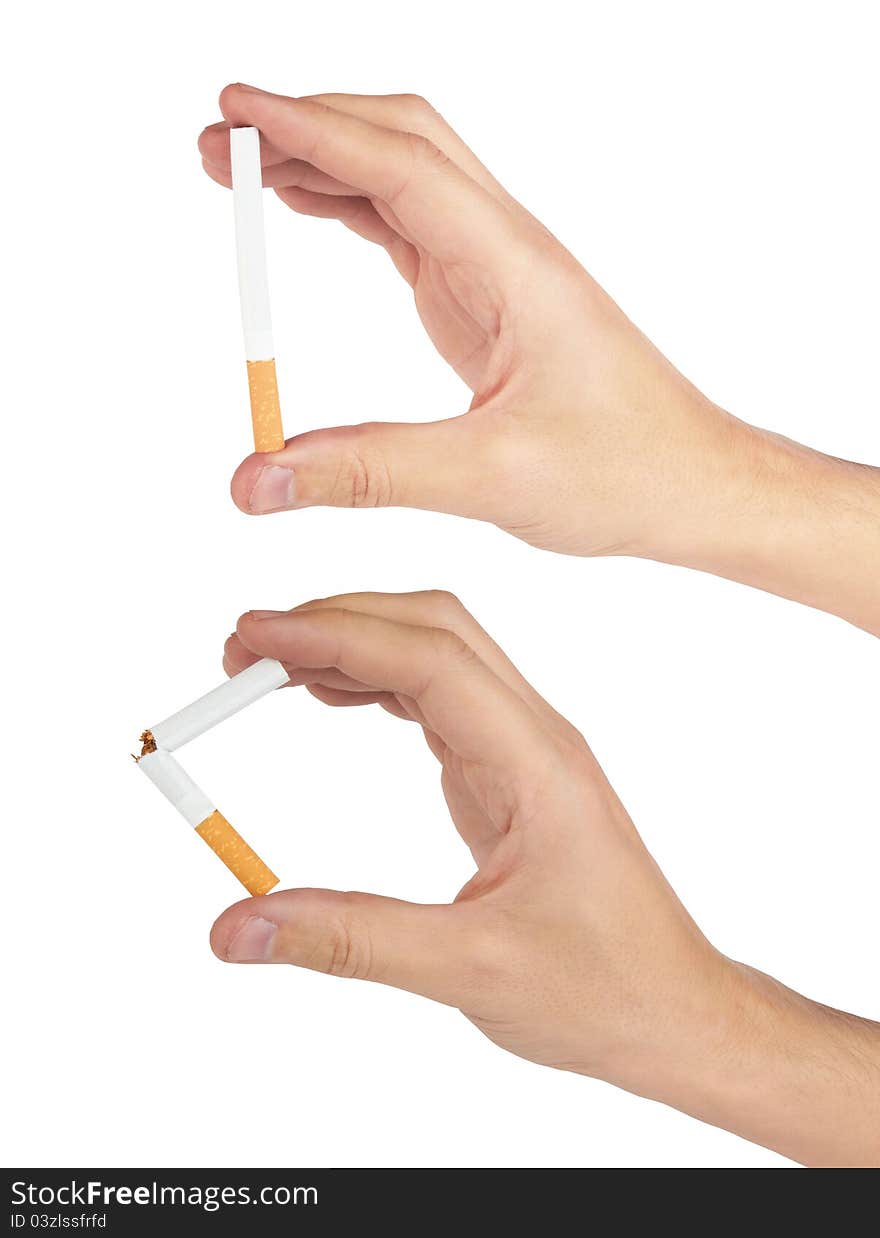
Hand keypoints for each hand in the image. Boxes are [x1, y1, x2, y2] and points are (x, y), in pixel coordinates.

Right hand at [200, 87, 879, 635]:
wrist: (693, 485)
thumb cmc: (626, 471)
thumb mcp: (488, 478)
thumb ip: (366, 472)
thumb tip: (259, 477)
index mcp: (515, 267)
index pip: (400, 165)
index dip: (312, 131)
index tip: (235, 110)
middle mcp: (507, 250)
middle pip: (402, 142)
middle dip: (308, 128)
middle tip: (221, 141)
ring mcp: (499, 272)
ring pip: (404, 179)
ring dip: (325, 162)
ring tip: (242, 170)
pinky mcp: (489, 304)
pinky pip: (412, 230)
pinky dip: (354, 208)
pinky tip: (312, 210)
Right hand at [212, 591, 879, 1164]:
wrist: (677, 1009)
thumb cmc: (604, 989)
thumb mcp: (468, 972)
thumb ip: (348, 940)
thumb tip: (236, 927)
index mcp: (536, 765)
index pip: (430, 660)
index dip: (336, 635)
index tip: (253, 637)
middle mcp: (534, 738)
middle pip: (434, 630)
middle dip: (338, 622)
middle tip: (246, 649)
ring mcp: (526, 750)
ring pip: (437, 655)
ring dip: (355, 647)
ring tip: (270, 669)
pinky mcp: (512, 774)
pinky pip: (440, 699)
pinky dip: (379, 685)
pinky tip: (333, 699)